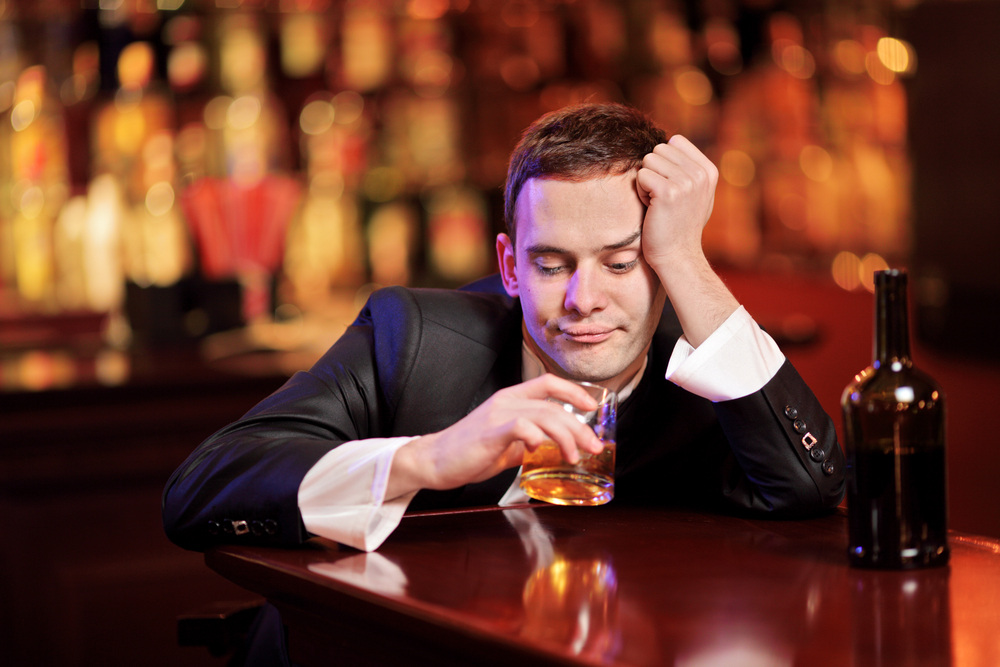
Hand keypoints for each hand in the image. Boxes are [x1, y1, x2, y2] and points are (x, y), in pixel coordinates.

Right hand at [387, 374, 603, 498]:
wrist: (435, 460)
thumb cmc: (469, 452)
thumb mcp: (506, 443)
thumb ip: (528, 441)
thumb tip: (551, 450)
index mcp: (510, 398)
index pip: (548, 382)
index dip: (573, 392)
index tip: (592, 407)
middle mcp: (506, 401)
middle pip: (554, 405)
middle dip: (580, 427)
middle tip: (593, 445)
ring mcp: (498, 414)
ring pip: (544, 415)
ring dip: (566, 436)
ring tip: (574, 456)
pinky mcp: (490, 431)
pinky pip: (522, 426)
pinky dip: (537, 436)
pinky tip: (540, 448)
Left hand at [635, 135, 718, 273]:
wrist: (677, 255)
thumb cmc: (679, 225)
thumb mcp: (695, 192)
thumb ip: (689, 167)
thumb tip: (672, 138)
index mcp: (709, 170)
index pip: (674, 141)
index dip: (664, 162)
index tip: (671, 187)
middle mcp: (701, 173)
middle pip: (659, 149)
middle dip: (653, 171)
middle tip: (662, 197)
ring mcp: (687, 182)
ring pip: (648, 160)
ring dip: (646, 182)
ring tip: (658, 203)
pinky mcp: (669, 192)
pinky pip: (641, 175)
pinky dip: (641, 192)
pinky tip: (652, 208)